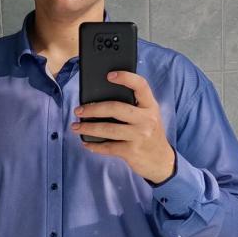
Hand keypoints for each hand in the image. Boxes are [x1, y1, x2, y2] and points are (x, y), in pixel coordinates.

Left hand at [71, 70, 176, 184]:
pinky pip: (108, 147)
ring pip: (108, 129)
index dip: (126, 78)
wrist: (161, 161)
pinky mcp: (132, 151)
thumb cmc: (150, 134)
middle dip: (93, 109)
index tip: (109, 75)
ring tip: (76, 126)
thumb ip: (134, 106)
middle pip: (116, 108)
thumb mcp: (149, 116)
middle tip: (79, 110)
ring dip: (88, 128)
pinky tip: (86, 143)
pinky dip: (95, 146)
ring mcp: (139, 136)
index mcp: (150, 106)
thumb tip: (101, 99)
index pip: (141, 86)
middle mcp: (147, 119)